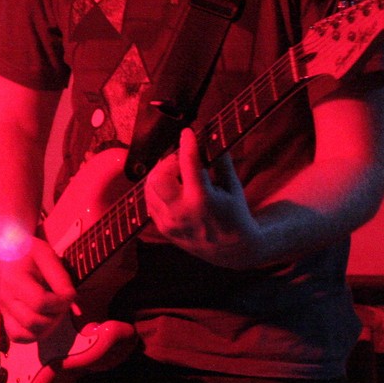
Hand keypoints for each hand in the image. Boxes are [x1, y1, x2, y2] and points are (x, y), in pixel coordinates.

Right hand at [0, 230, 77, 342]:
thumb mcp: (47, 254)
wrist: (7, 251)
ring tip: (52, 312)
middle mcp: (6, 298)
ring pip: (26, 335)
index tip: (66, 294)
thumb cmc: (28, 252)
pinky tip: (43, 321)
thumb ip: (60, 277)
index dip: (59, 303)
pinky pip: (18, 337)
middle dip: (55, 316)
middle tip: (60, 303)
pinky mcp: (6, 317)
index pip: (39, 302)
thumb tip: (70, 299)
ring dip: (46, 328)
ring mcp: (4, 310)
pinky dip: (34, 335)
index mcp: (14, 279)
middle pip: (33, 322)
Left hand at [145, 127, 261, 267]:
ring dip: (160, 174)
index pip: (189, 164)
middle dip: (168, 162)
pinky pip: (149, 201)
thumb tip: (209, 135)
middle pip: (158, 177)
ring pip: (149, 188)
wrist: (231, 250)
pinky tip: (172, 186)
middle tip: (181, 159)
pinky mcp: (161, 228)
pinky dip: (157, 189)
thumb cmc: (234, 214)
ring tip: (177, 172)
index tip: (187, 132)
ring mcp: (168, 222)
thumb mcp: (233, 187)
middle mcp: (181, 212)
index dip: (187, 144)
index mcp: (203, 201)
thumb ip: (220, 161)